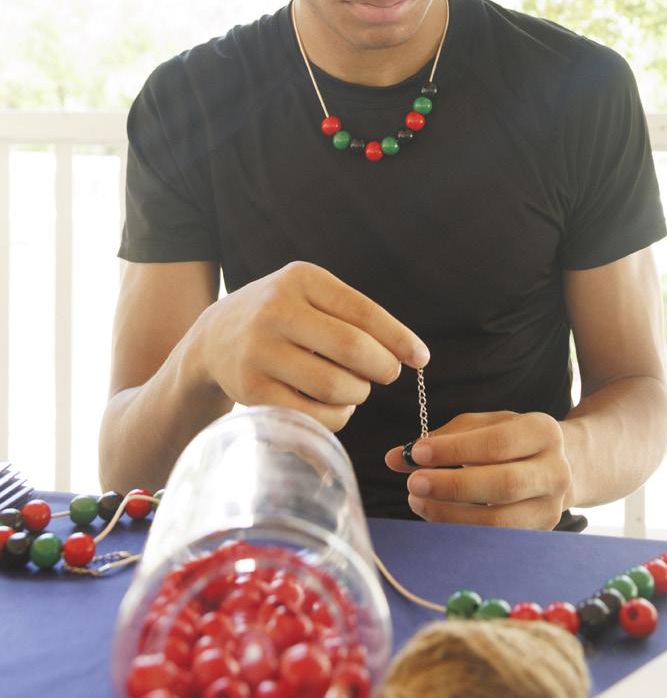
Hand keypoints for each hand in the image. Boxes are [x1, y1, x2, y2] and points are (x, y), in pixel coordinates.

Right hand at [190, 261, 428, 431]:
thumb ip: (355, 317)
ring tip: (354, 389)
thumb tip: (412, 354)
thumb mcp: (311, 297)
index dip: (399, 338)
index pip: (362, 311)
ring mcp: (260, 350)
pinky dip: (336, 418)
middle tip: (386, 375)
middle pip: (352, 348)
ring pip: (334, 385)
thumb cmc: (283, 317)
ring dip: (358, 395)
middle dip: (381, 368)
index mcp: (301, 279)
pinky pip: (312, 414)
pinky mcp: (251, 390)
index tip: (420, 358)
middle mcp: (276, 309)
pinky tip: (334, 408)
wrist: (215, 337)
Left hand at [384, 411, 572, 528]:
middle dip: (453, 486)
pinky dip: (461, 530)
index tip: (416, 453)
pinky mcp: (539, 535)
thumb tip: (396, 458)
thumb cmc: (510, 441)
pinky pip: (495, 540)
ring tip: (417, 502)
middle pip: (504, 484)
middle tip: (414, 484)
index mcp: (544, 432)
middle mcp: (556, 472)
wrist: (559, 466)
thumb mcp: (484, 425)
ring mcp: (552, 509)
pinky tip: (436, 517)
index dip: (454, 450)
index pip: (497, 443)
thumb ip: (441, 438)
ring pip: (500, 522)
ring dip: (451, 515)